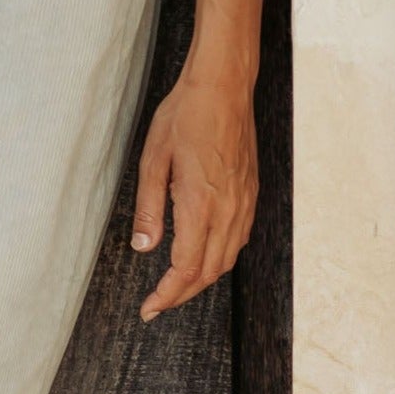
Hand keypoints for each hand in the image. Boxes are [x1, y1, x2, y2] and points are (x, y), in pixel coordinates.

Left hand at [130, 0, 266, 321]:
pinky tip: (203, 255)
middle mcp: (228, 210)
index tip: (149, 307)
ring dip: (201, 280)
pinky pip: (239, 239)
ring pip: (226, 260)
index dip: (166, 294)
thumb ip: (148, 208)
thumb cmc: (185, 115)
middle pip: (208, 272)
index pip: (185, 268)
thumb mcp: (153, 159)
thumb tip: (144, 247)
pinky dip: (219, 258)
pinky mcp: (251, 193)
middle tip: (156, 303)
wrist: (223, 86)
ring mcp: (244, 202)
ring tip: (176, 286)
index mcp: (200, 204)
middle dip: (181, 295)